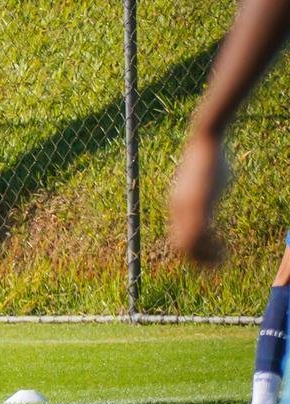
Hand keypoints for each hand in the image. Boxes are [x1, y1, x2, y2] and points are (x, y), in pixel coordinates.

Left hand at [169, 135, 229, 265]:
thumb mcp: (204, 183)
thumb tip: (211, 196)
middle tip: (219, 262)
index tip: (212, 253)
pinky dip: (211, 247)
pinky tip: (225, 249)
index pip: (178, 239)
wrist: (204, 142)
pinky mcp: (197, 204)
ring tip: (223, 259)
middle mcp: (177, 209)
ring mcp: (185, 207)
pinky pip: (199, 235)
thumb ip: (204, 196)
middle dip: (198, 260)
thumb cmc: (209, 159)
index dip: (194, 251)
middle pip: (180, 247)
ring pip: (188, 245)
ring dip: (206, 257)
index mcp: (177, 206)